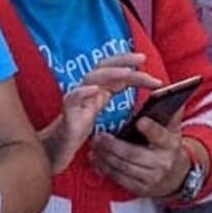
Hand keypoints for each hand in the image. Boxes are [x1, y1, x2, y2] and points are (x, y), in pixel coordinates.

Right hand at [39, 53, 159, 172]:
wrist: (55, 154)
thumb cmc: (80, 133)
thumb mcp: (105, 117)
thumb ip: (123, 107)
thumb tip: (148, 104)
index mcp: (99, 92)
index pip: (118, 74)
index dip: (136, 71)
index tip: (157, 79)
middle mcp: (88, 92)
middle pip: (104, 67)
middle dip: (123, 60)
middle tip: (142, 58)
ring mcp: (77, 102)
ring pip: (91, 79)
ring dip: (110, 73)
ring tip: (127, 72)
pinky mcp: (66, 116)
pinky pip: (71, 99)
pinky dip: (82, 92)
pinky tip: (94, 90)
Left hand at [90, 106, 189, 197]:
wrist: (176, 177)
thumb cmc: (170, 148)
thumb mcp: (174, 131)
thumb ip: (171, 114)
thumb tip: (166, 92)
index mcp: (171, 145)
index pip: (160, 136)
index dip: (150, 129)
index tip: (140, 121)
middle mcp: (162, 163)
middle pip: (133, 154)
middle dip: (113, 146)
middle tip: (99, 136)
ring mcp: (150, 178)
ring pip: (123, 167)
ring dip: (105, 157)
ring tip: (94, 146)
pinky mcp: (139, 188)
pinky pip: (119, 178)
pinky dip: (105, 169)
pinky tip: (97, 160)